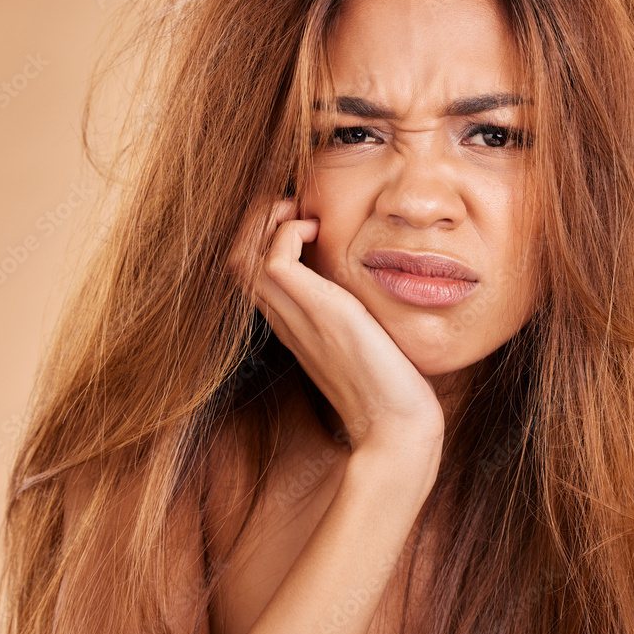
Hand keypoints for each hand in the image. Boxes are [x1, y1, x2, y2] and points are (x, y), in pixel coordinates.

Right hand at [228, 198, 444, 458]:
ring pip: (241, 255)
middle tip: (298, 209)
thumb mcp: (364, 333)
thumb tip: (368, 276)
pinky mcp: (318, 312)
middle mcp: (285, 317)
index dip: (264, 232)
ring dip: (268, 220)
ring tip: (305, 216)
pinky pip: (275, 259)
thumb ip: (352, 307)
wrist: (398, 424)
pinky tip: (320, 233)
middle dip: (258, 219)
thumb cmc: (391, 383)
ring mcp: (296, 316)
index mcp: (292, 321)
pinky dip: (289, 232)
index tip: (302, 218)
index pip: (250, 267)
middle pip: (235, 257)